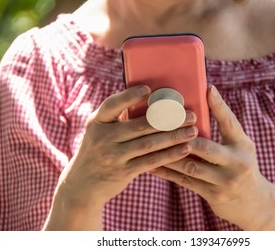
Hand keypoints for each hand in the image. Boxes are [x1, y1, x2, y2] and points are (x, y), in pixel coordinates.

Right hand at [54, 85, 197, 211]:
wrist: (82, 185)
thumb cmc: (98, 151)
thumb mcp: (99, 132)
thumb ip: (117, 119)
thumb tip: (150, 101)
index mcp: (97, 122)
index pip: (112, 105)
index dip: (129, 96)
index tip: (149, 89)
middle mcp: (103, 138)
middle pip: (140, 125)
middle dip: (168, 118)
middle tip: (189, 114)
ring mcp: (113, 156)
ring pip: (149, 144)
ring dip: (173, 136)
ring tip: (192, 130)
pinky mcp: (123, 172)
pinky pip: (150, 161)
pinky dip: (169, 155)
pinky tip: (184, 149)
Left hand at [150, 85, 267, 227]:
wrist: (254, 203)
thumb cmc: (241, 166)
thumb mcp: (239, 147)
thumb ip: (224, 132)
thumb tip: (198, 111)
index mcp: (243, 145)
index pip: (230, 122)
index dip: (219, 105)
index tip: (208, 89)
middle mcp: (237, 162)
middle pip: (204, 146)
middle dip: (181, 135)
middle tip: (161, 123)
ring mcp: (225, 181)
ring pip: (190, 165)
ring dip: (168, 154)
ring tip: (150, 144)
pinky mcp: (214, 195)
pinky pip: (186, 181)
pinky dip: (168, 172)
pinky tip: (153, 165)